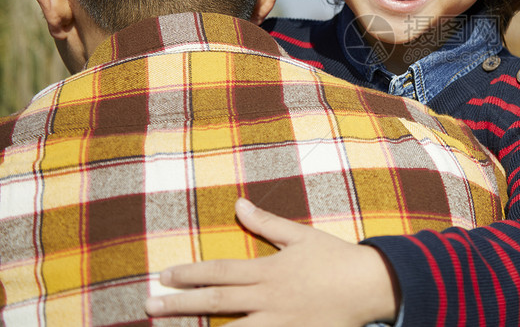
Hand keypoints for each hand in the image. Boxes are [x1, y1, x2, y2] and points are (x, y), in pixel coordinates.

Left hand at [144, 197, 399, 325]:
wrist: (370, 286)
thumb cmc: (334, 258)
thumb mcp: (300, 236)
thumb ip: (266, 224)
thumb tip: (239, 204)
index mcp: (268, 270)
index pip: (220, 272)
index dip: (189, 274)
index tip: (163, 276)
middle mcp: (268, 298)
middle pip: (216, 302)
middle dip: (179, 304)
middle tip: (148, 306)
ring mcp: (279, 323)